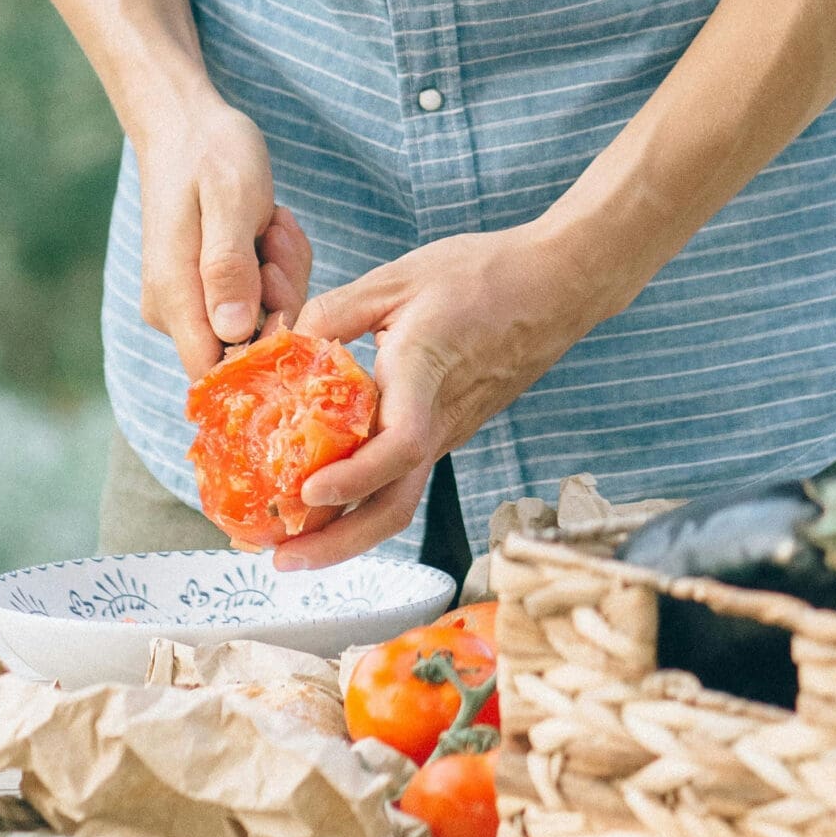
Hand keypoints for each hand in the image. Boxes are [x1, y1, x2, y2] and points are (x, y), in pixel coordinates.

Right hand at [131, 91, 312, 376]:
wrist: (187, 126)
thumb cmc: (210, 154)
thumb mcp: (231, 201)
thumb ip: (229, 266)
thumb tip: (234, 331)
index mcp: (173, 297)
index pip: (215, 372)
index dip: (262, 351)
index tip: (277, 286)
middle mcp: (174, 312)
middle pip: (247, 348)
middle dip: (280, 297)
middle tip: (275, 236)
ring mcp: (191, 304)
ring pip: (261, 322)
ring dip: (283, 275)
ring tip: (270, 224)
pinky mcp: (210, 293)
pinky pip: (260, 301)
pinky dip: (277, 268)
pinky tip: (268, 228)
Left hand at [274, 222, 611, 569]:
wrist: (558, 284)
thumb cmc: (484, 274)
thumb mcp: (396, 278)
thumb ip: (333, 312)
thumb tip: (277, 344)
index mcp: (424, 376)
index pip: (397, 447)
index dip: (352, 479)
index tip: (308, 494)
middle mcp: (440, 421)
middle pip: (396, 506)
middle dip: (338, 545)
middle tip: (282, 562)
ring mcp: (449, 432)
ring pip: (399, 499)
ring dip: (346, 531)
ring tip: (294, 544)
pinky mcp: (450, 429)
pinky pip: (404, 476)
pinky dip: (363, 497)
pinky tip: (325, 495)